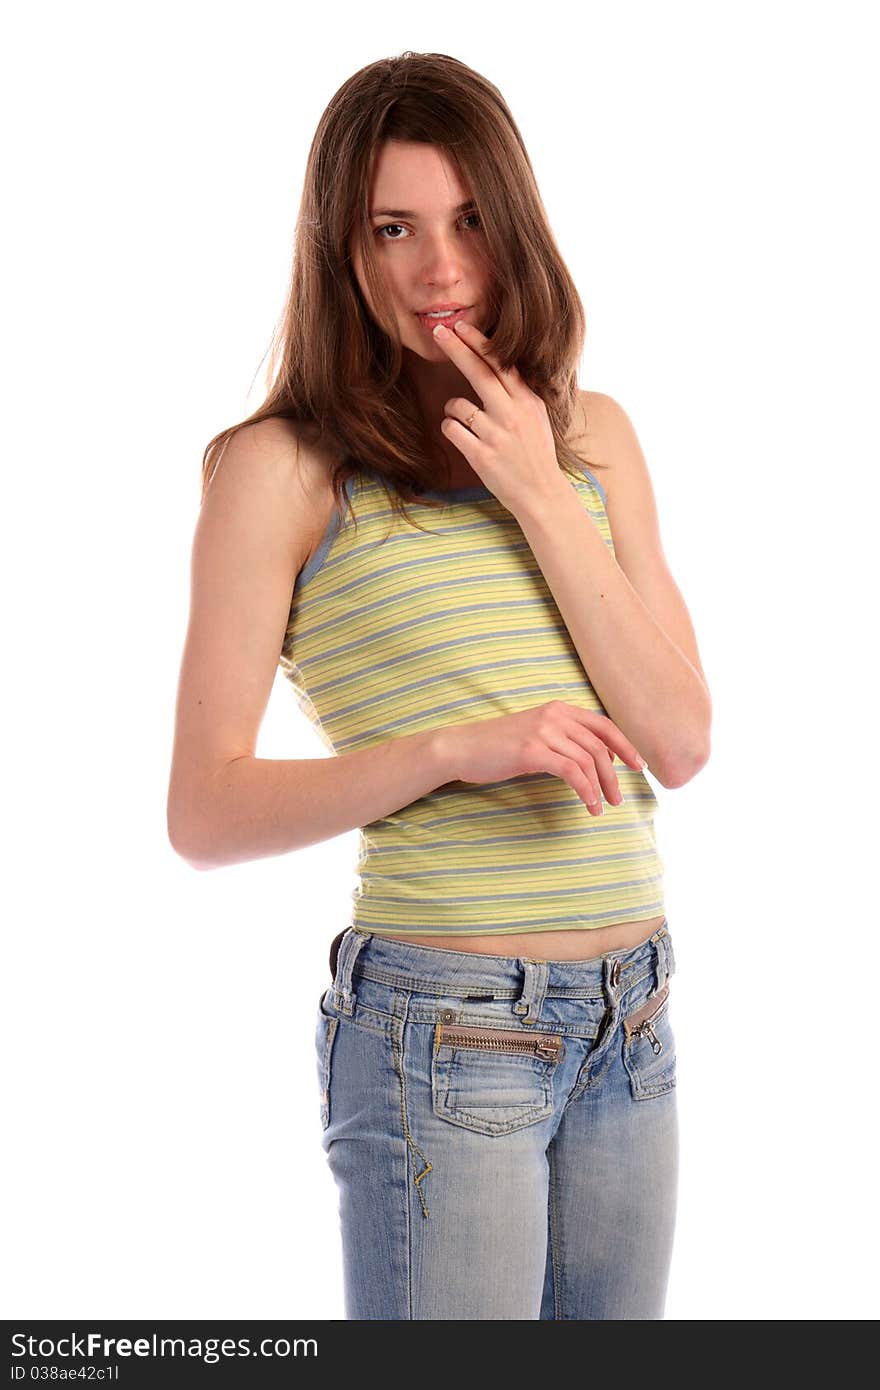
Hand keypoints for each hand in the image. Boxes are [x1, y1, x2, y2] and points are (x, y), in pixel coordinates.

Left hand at [431, 317, 568, 514]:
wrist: (542, 494)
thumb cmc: (536, 454)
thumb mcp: (536, 417)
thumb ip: (518, 392)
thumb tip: (497, 364)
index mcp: (527, 401)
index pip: (501, 363)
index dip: (478, 342)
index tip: (461, 326)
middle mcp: (512, 414)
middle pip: (479, 372)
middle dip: (456, 348)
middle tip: (438, 331)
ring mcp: (496, 435)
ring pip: (457, 405)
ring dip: (453, 409)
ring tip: (464, 420)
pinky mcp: (480, 455)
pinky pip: (451, 429)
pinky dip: (451, 429)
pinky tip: (463, 436)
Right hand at [435, 700, 648, 815]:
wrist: (461, 747)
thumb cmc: (497, 746)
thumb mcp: (535, 734)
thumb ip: (563, 739)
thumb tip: (595, 758)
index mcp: (558, 709)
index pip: (603, 725)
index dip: (625, 745)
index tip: (637, 766)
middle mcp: (554, 716)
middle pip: (599, 746)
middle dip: (614, 775)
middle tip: (619, 799)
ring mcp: (543, 732)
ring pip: (588, 760)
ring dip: (600, 787)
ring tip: (602, 808)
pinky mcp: (532, 752)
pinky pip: (571, 772)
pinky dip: (585, 790)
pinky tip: (587, 804)